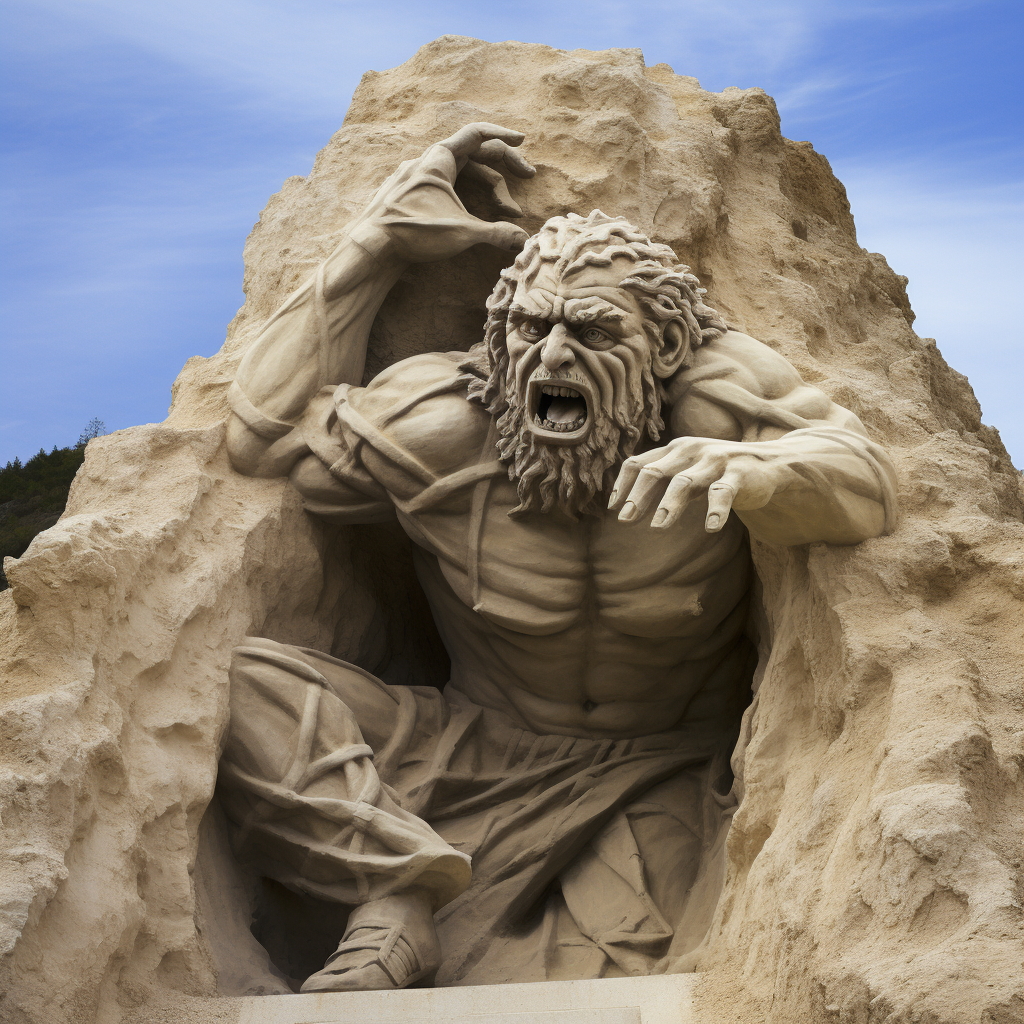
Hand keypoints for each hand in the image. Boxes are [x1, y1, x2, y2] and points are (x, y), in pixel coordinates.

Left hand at [356, 123, 535, 263]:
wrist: (370, 247)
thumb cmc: (413, 232)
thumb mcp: (461, 232)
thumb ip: (496, 233)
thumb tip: (524, 240)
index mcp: (439, 159)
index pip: (477, 133)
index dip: (504, 134)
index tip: (523, 140)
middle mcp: (426, 161)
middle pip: (474, 154)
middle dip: (504, 168)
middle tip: (527, 178)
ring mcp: (415, 177)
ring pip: (460, 172)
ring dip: (487, 187)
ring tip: (504, 210)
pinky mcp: (408, 194)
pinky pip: (444, 184)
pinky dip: (466, 194)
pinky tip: (474, 213)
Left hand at [607, 437, 785, 531]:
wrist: (770, 462)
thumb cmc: (719, 470)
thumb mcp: (688, 471)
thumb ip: (662, 479)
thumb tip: (623, 502)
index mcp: (674, 449)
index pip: (639, 463)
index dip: (622, 485)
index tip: (612, 508)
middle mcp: (691, 450)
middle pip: (655, 471)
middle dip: (637, 496)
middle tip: (625, 520)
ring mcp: (715, 460)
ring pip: (685, 481)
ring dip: (669, 504)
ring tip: (658, 527)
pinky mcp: (740, 473)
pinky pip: (724, 492)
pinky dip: (716, 509)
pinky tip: (710, 527)